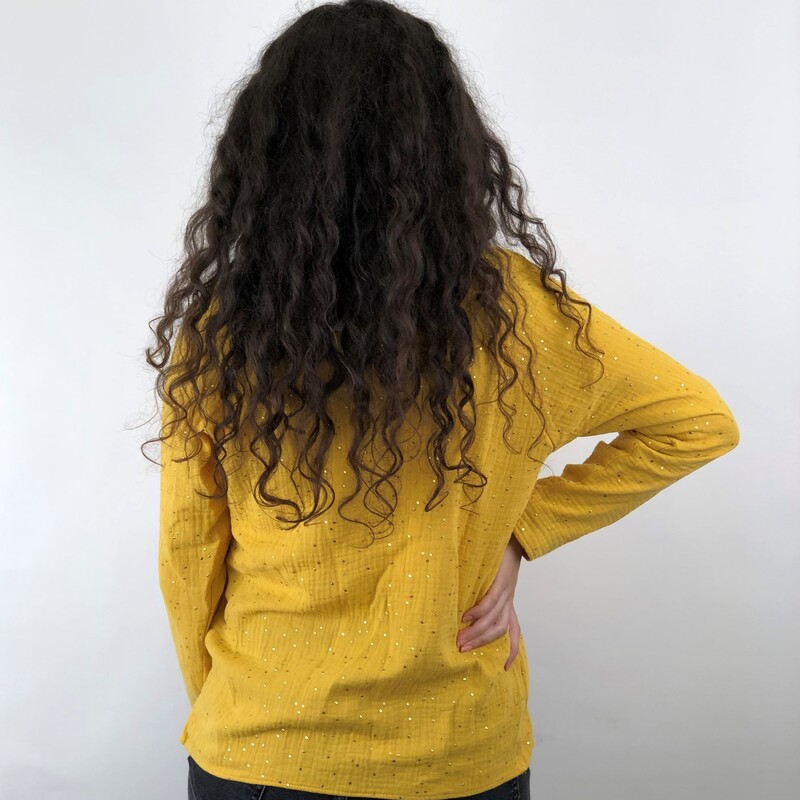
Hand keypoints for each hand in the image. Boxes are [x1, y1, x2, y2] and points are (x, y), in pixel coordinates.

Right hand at [457, 533, 524, 669]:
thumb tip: (458, 605)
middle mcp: (509, 600)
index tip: (504, 668)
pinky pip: (490, 601)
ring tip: (460, 639)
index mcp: (508, 602)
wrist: (511, 535)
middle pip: (500, 630)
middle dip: (481, 643)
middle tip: (462, 651)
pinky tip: (465, 617)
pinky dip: (479, 611)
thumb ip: (480, 592)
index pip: (513, 631)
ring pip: (494, 620)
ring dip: (478, 633)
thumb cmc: (497, 556)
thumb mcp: (490, 579)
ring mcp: (506, 591)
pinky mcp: (501, 580)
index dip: (511, 651)